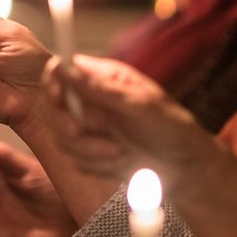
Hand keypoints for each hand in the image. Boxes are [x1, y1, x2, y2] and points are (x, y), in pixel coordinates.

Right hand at [41, 54, 198, 181]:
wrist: (185, 167)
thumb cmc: (171, 126)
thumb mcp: (140, 104)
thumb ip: (104, 89)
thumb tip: (71, 68)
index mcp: (101, 79)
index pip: (61, 72)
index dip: (52, 81)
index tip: (57, 94)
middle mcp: (89, 101)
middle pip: (52, 108)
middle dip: (66, 125)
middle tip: (79, 132)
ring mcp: (88, 128)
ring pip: (62, 138)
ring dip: (90, 150)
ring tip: (121, 153)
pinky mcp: (90, 153)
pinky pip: (76, 160)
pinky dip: (98, 165)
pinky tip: (122, 162)